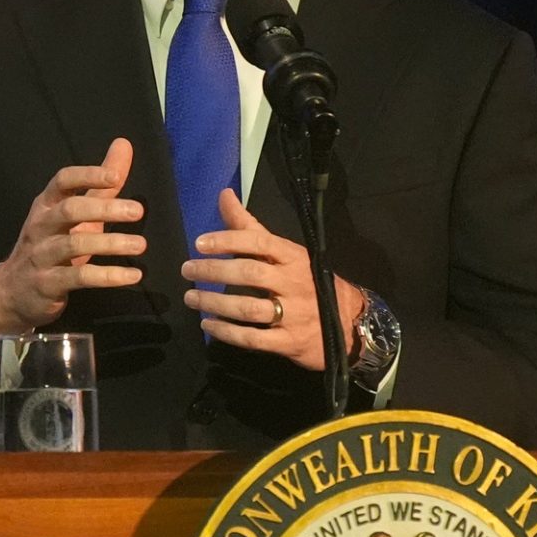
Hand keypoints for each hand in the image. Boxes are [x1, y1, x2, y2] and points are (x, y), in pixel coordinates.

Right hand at [0, 138, 145, 337]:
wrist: (13, 292)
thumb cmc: (51, 244)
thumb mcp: (74, 213)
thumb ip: (99, 184)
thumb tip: (124, 144)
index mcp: (47, 204)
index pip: (63, 181)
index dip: (87, 176)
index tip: (116, 176)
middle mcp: (41, 226)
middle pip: (70, 210)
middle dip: (104, 209)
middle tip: (137, 211)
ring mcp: (41, 256)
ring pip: (75, 245)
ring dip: (110, 243)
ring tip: (141, 244)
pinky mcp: (48, 284)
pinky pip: (79, 278)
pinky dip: (107, 276)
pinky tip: (132, 275)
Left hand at [180, 188, 362, 370]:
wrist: (350, 322)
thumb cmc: (309, 281)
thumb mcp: (286, 251)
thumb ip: (251, 226)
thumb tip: (224, 194)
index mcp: (293, 256)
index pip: (259, 242)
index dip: (228, 241)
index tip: (200, 243)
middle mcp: (294, 283)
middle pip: (250, 274)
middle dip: (214, 272)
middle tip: (187, 271)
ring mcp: (293, 314)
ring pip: (248, 308)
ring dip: (214, 303)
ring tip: (191, 299)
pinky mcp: (289, 342)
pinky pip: (253, 338)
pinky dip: (226, 332)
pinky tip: (208, 325)